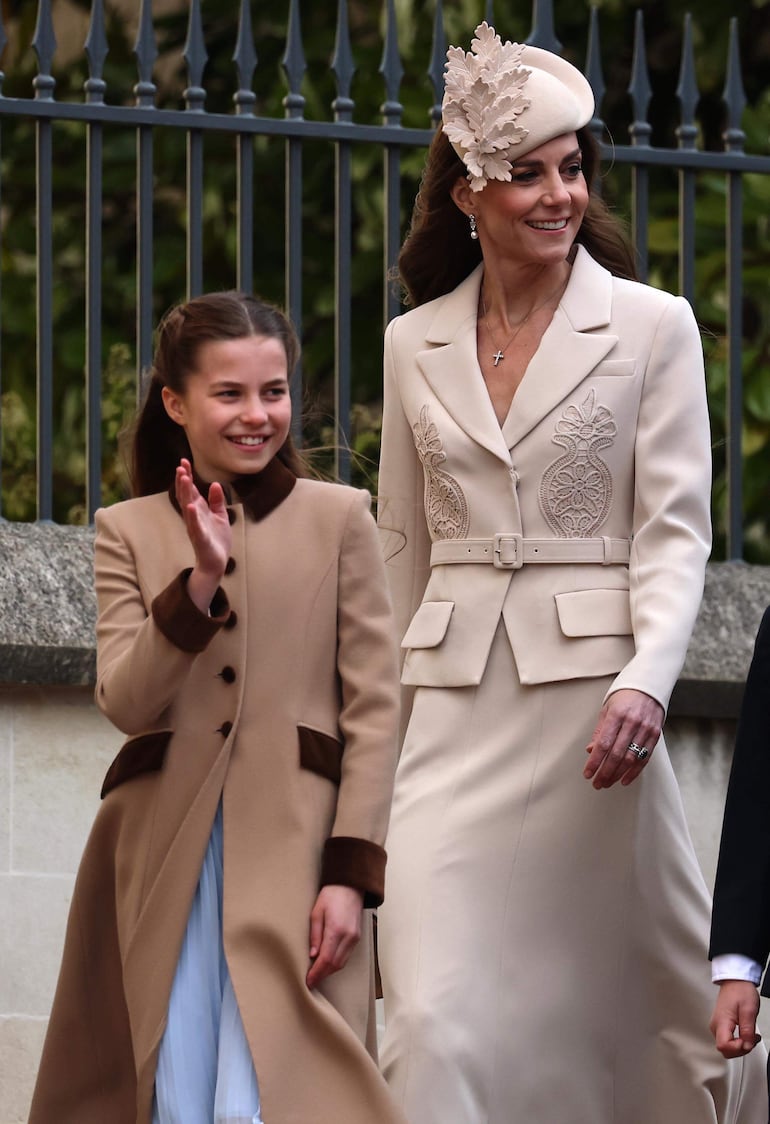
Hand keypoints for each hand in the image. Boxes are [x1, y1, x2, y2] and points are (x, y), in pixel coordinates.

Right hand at [175, 459, 231, 611]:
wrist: (217, 562)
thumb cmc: (217, 539)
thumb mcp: (220, 516)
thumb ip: (217, 501)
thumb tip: (215, 484)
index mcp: (199, 510)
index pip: (190, 490)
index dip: (187, 476)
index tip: (184, 461)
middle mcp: (194, 517)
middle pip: (186, 496)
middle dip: (183, 481)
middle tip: (180, 466)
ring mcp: (196, 527)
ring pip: (188, 508)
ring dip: (185, 493)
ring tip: (184, 479)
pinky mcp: (201, 539)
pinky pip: (196, 526)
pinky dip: (193, 517)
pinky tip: (191, 506)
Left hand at [306, 885, 363, 989]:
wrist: (350, 885)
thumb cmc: (332, 895)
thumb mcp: (316, 912)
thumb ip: (315, 935)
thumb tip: (312, 955)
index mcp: (336, 929)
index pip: (326, 959)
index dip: (317, 973)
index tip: (309, 981)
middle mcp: (348, 936)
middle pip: (335, 964)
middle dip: (322, 975)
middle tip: (311, 981)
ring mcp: (355, 938)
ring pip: (342, 962)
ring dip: (329, 971)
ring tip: (317, 974)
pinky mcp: (357, 937)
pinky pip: (346, 956)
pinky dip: (337, 963)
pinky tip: (328, 964)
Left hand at [583, 688, 662, 788]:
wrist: (648, 686)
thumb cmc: (624, 697)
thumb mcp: (607, 709)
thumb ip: (600, 731)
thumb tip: (591, 750)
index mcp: (616, 715)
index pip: (603, 744)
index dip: (595, 761)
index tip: (588, 773)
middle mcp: (632, 722)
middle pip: (616, 754)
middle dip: (605, 772)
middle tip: (597, 783)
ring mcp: (645, 729)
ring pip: (630, 759)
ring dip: (617, 774)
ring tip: (607, 783)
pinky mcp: (655, 735)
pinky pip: (644, 758)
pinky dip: (634, 771)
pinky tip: (624, 779)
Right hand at [710, 980, 761, 1057]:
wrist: (735, 982)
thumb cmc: (740, 991)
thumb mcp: (749, 1010)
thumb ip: (747, 1030)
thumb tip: (746, 1045)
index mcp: (721, 1021)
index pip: (724, 1046)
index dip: (738, 1049)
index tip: (748, 1041)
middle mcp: (716, 1025)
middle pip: (724, 1050)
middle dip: (740, 1050)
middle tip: (752, 1040)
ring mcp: (717, 1026)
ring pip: (726, 1047)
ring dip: (740, 1046)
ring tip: (751, 1036)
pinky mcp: (720, 1025)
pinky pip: (727, 1040)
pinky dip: (738, 1042)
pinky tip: (746, 1035)